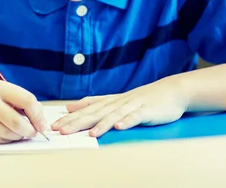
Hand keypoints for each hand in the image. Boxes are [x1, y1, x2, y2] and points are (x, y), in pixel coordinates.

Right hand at [0, 80, 47, 143]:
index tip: (42, 124)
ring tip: (16, 131)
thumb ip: (20, 102)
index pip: (27, 100)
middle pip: (18, 122)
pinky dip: (6, 140)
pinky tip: (2, 132)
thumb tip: (40, 120)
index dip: (38, 115)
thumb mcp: (1, 92)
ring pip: (9, 135)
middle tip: (32, 132)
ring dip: (18, 136)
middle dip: (30, 131)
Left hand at [51, 77, 186, 136]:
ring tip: (90, 134)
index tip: (55, 125)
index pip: (86, 109)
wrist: (171, 91)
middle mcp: (117, 102)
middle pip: (95, 112)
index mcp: (109, 101)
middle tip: (62, 130)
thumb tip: (70, 105)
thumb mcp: (115, 100)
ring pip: (113, 115)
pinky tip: (119, 127)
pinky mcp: (146, 111)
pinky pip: (135, 117)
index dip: (71, 117)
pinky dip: (127, 121)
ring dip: (101, 124)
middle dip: (78, 122)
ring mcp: (132, 106)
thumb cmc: (142, 99)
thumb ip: (94, 103)